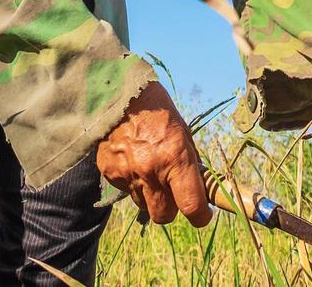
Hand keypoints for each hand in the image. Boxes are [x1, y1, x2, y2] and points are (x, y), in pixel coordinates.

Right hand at [96, 81, 211, 225]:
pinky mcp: (109, 173)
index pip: (191, 206)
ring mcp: (127, 174)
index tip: (202, 214)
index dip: (200, 215)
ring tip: (149, 169)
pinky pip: (125, 190)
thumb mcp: (183, 132)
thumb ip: (190, 162)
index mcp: (174, 158)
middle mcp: (150, 171)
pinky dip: (132, 182)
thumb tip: (198, 185)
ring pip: (143, 205)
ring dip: (150, 195)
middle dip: (171, 208)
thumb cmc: (158, 109)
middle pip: (164, 216)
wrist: (119, 94)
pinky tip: (132, 160)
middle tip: (173, 192)